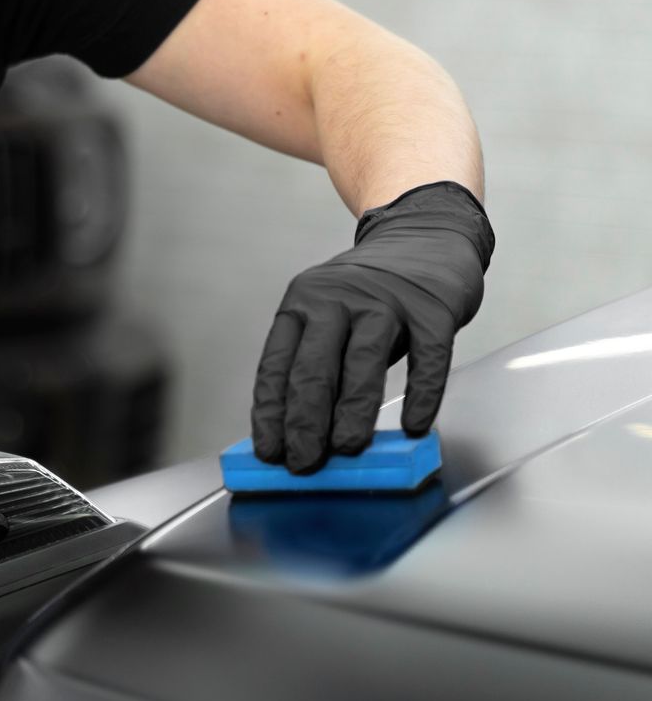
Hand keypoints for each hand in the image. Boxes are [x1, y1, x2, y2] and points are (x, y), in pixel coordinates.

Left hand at [252, 181, 494, 472]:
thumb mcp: (330, 317)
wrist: (424, 237)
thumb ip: (319, 366)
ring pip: (363, 363)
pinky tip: (414, 426)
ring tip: (347, 450)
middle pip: (315, 367)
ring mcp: (386, 301)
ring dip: (353, 413)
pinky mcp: (432, 310)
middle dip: (305, 421)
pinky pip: (427, 360)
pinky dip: (421, 396)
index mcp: (302, 303)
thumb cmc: (370, 294)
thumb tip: (303, 434)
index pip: (277, 363)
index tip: (268, 451)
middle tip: (303, 463)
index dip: (271, 411)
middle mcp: (338, 298)